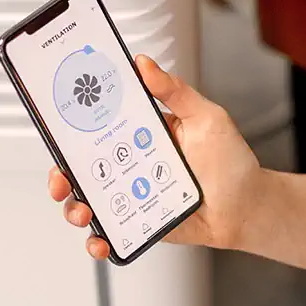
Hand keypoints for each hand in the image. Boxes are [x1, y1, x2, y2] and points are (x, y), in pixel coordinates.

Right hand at [48, 55, 265, 258]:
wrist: (247, 207)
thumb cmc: (230, 162)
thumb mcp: (206, 117)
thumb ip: (175, 92)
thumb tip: (144, 64)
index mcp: (141, 135)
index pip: (97, 128)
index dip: (72, 130)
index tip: (57, 130)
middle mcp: (132, 164)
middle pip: (83, 168)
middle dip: (62, 175)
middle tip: (61, 180)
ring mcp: (134, 195)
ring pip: (91, 201)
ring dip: (75, 208)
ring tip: (83, 212)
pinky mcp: (141, 223)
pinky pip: (113, 231)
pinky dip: (99, 239)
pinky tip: (100, 240)